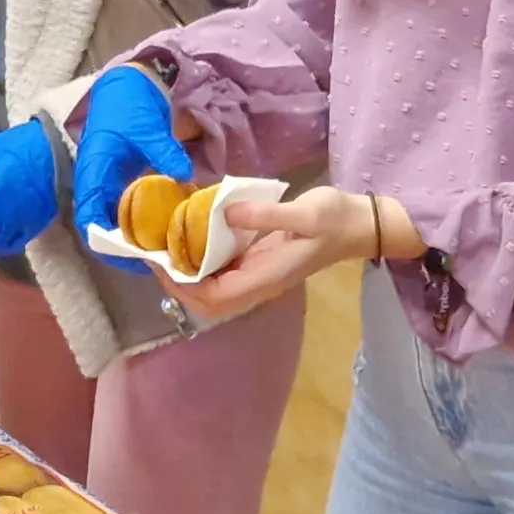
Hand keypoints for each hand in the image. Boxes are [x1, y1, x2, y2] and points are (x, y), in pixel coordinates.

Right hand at [65, 65, 193, 270]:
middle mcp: (98, 184)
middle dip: (127, 248)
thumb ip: (163, 150)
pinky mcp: (125, 181)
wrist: (126, 85)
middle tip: (158, 261)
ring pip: (118, 221)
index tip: (133, 256)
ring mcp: (111, 183)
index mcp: (93, 173)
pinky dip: (149, 220)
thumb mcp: (146, 126)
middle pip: (104, 227)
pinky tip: (172, 226)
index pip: (90, 218)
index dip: (106, 242)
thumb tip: (185, 174)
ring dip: (138, 237)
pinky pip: (133, 208)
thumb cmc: (127, 104)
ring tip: (167, 250)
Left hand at [160, 186, 396, 321]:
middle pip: (209, 301)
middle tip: (155, 255)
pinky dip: (202, 264)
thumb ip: (265, 215)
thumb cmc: (334, 218)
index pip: (214, 296)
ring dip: (187, 276)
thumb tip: (225, 212)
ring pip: (214, 290)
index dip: (183, 286)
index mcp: (267, 277)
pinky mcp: (259, 265)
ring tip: (164, 250)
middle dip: (178, 284)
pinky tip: (190, 240)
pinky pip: (223, 273)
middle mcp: (259, 284)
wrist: (358, 224)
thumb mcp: (304, 211)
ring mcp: (259, 276)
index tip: (160, 262)